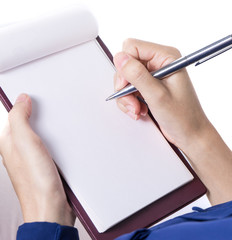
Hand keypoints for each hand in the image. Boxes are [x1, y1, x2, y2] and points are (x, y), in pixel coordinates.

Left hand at [0, 94, 74, 225]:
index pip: (13, 117)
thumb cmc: (37, 184)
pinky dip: (58, 142)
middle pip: (28, 125)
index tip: (33, 96)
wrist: (52, 209)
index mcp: (9, 144)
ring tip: (56, 122)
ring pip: (42, 136)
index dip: (23, 105)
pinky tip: (64, 142)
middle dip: (38, 115)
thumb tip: (21, 100)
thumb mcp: (25, 144)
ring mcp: (34, 160)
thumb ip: (20, 120)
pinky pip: (52, 147)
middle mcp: (19, 151)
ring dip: (50, 129)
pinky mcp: (48, 166)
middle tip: (46, 107)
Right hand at [113, 39, 212, 149]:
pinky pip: (130, 87)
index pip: (132, 47)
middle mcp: (160, 63)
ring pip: (126, 77)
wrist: (190, 134)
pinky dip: (130, 100)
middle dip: (126, 85)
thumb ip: (137, 75)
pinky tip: (140, 110)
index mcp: (167, 57)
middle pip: (127, 63)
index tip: (126, 85)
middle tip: (133, 101)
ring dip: (127, 96)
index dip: (125, 66)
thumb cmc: (183, 117)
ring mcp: (154, 75)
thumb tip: (120, 58)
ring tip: (138, 109)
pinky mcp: (150, 86)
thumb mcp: (157, 96)